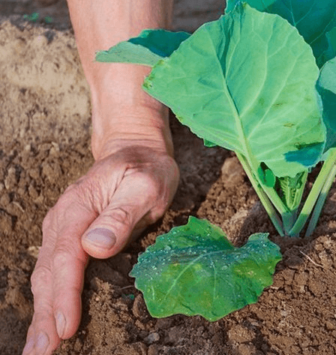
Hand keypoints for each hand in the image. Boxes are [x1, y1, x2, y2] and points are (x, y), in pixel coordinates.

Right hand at [23, 143, 178, 354]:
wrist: (136, 151)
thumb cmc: (146, 170)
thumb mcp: (145, 186)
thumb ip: (121, 215)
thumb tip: (95, 246)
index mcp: (80, 207)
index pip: (67, 256)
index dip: (65, 294)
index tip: (65, 326)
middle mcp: (63, 220)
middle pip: (49, 272)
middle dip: (44, 314)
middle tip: (39, 352)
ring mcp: (63, 229)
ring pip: (47, 274)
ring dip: (42, 311)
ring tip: (38, 347)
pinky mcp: (69, 237)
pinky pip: (55, 270)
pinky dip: (50, 297)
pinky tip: (51, 319)